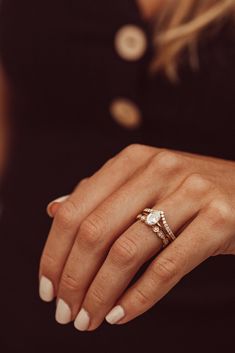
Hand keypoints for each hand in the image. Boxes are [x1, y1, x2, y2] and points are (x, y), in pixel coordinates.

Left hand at [39, 144, 234, 330]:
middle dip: (73, 279)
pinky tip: (120, 315)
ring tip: (88, 320)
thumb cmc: (187, 192)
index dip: (54, 252)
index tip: (46, 287)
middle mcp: (158, 168)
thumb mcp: (142, 184)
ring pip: (127, 252)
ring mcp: (191, 192)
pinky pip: (167, 267)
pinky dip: (138, 298)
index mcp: (133, 160)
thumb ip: (100, 195)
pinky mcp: (218, 219)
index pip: (75, 209)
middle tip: (64, 312)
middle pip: (95, 231)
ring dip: (100, 294)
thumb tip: (53, 209)